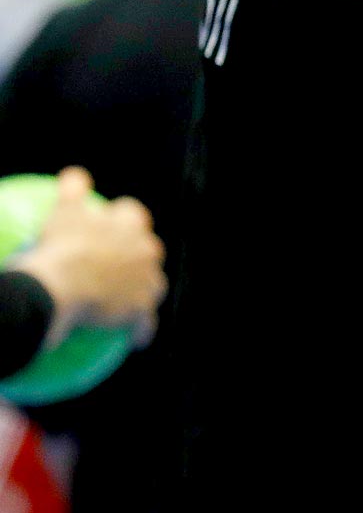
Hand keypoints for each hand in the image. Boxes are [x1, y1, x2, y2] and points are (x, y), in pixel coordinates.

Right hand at [11, 167, 165, 347]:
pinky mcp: (140, 312)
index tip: (113, 223)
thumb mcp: (63, 212)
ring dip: (145, 290)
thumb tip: (75, 173)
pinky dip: (141, 331)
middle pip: (149, 249)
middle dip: (139, 254)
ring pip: (153, 286)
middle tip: (123, 261)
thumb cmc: (58, 247)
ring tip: (136, 299)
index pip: (133, 215)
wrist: (61, 286)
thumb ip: (72, 190)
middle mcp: (147, 252)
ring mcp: (146, 283)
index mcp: (130, 226)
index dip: (124, 219)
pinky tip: (138, 339)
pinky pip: (144, 325)